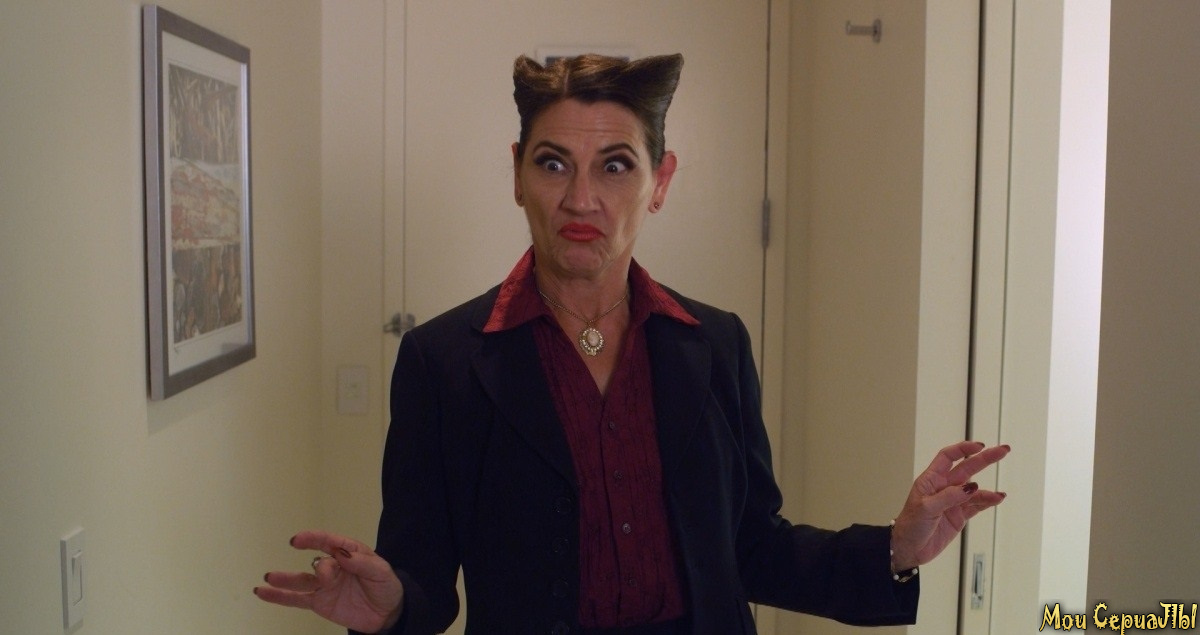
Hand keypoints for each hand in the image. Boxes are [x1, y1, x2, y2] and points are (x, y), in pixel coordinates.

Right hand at [254, 530, 403, 632]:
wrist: (387, 614)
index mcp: (349, 552)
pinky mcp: (319, 602)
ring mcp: (324, 585)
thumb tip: (342, 553)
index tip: (298, 540)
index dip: (314, 538)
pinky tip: (263, 593)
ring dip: (284, 579)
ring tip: (269, 577)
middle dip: (320, 569)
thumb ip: (362, 562)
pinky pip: (296, 599)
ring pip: (300, 580)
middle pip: (319, 563)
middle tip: (324, 577)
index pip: (329, 542)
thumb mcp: (381, 572)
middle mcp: (333, 566)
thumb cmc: (386, 587)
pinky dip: (279, 597)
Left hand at [889, 441, 1010, 571]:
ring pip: (975, 489)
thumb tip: (971, 487)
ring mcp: (953, 501)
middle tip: (1003, 451)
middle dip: (984, 459)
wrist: (909, 549)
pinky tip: (997, 499)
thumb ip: (948, 497)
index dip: (963, 448)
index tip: (980, 445)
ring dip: (987, 490)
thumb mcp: (926, 508)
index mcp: (931, 480)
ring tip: (998, 496)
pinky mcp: (959, 515)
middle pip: (967, 468)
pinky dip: (988, 501)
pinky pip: (977, 505)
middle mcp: (943, 487)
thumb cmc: (910, 525)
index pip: (948, 457)